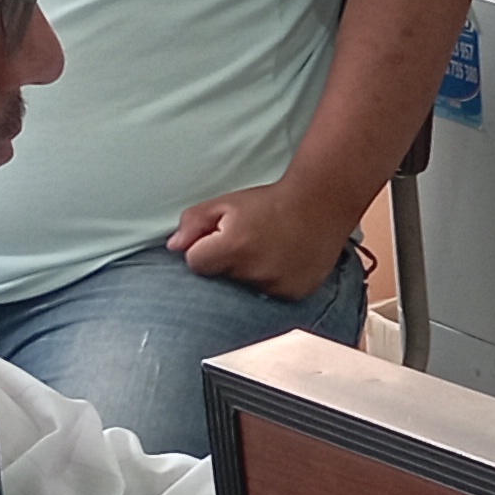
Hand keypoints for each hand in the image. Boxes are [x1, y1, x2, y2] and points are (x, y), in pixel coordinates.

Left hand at [170, 179, 356, 299]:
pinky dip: (273, 281)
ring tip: (268, 249)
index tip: (219, 239)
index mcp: (233, 246)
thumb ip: (193, 222)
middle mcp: (254, 270)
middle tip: (248, 240)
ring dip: (250, 273)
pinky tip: (283, 261)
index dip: (204, 250)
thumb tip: (173, 247)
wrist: (321, 203)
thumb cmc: (271, 201)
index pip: (196, 263)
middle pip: (221, 277)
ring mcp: (276, 285)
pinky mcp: (294, 293)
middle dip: (227, 261)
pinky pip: (271, 293)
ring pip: (246, 288)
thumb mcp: (226, 203)